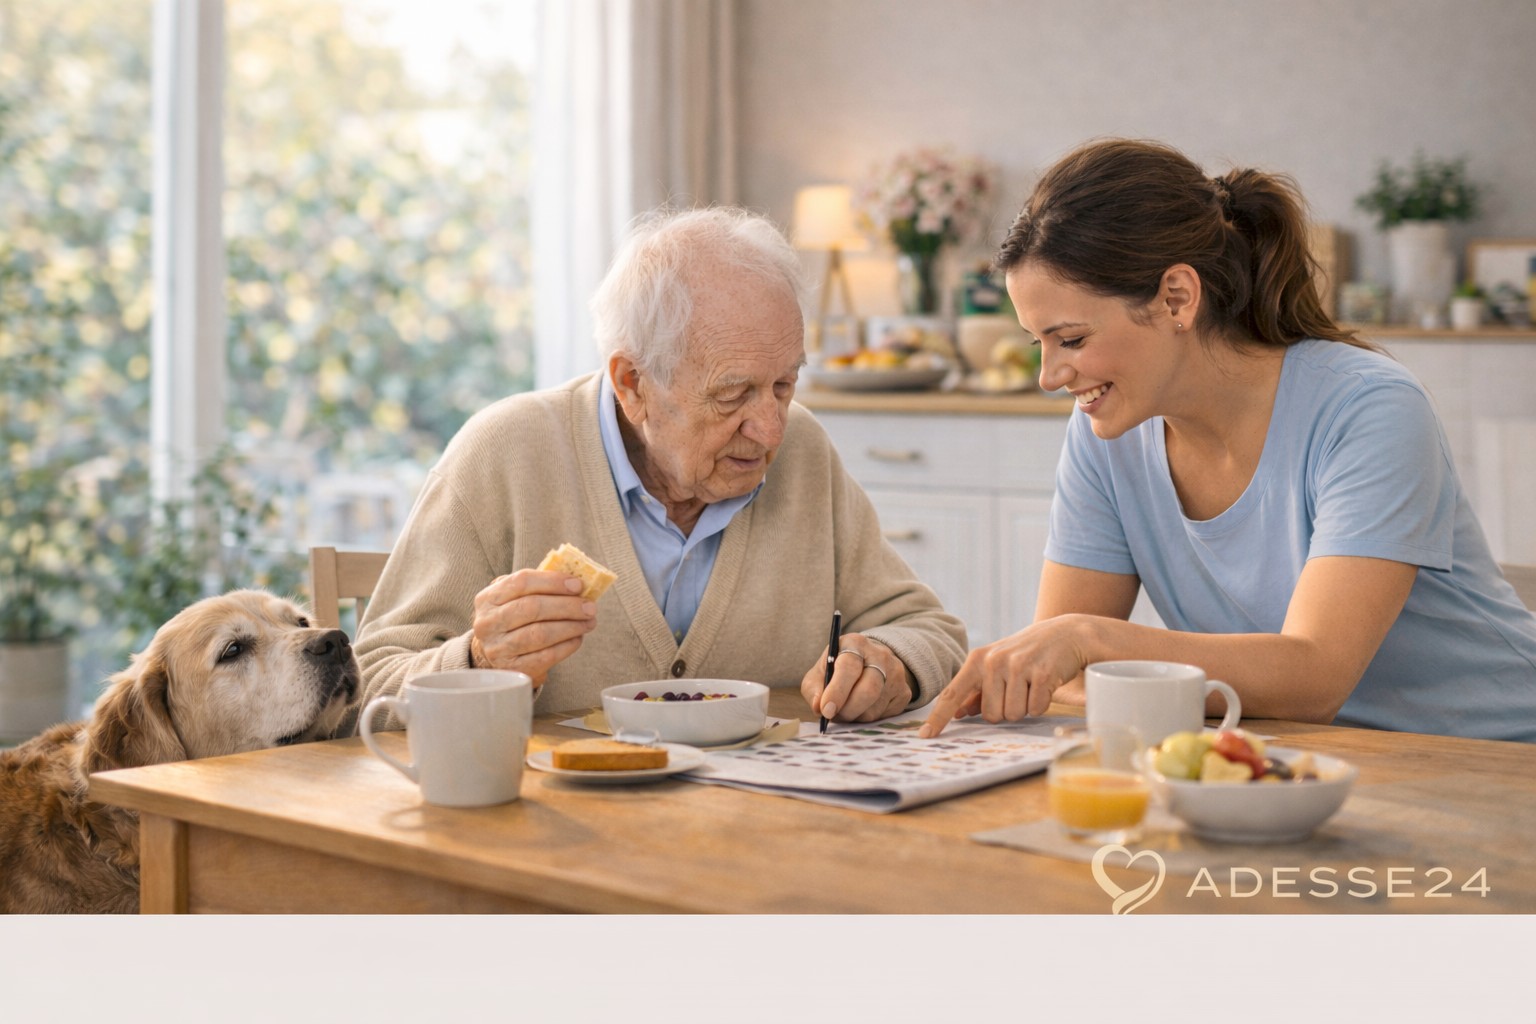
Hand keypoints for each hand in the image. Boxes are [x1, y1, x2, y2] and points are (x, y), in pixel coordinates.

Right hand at [469, 570, 596, 685]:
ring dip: (571, 626)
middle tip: (590, 607)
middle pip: (532, 608)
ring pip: (540, 633)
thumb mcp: (514, 599)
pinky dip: (567, 646)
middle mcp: (488, 623)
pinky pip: (545, 656)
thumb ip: (538, 587)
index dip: (553, 581)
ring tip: (588, 622)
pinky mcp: (512, 669)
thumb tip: (575, 582)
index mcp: (488, 598)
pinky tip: (577, 638)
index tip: (578, 585)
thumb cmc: (512, 620)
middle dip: (567, 606)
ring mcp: (498, 648)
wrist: (494, 655)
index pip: (521, 582)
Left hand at [800, 635, 909, 723]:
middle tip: (833, 717)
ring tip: (846, 709)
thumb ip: (814, 689)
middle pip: (868, 689)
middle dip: (847, 710)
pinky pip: (885, 715)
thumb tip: (819, 707)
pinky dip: (868, 719)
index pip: (849, 667)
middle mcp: (880, 655)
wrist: (868, 664)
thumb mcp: (819, 673)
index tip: (826, 710)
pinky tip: (862, 708)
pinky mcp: (904, 692)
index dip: (837, 691)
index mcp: (855, 643)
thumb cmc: (837, 670)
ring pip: (874, 708)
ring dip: (855, 716)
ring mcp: (896, 673)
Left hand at [918, 616, 1091, 737]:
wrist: (1067, 634)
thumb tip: (957, 712)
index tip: (925, 736)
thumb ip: (977, 689)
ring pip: (1013, 714)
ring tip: (1031, 685)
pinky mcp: (1041, 673)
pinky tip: (1046, 685)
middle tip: (1019, 688)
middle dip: (1006, 709)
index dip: (938, 717)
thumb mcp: (998, 665)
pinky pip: (1035, 709)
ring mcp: (1017, 666)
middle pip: (990, 715)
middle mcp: (993, 661)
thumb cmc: (1028, 654)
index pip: (952, 693)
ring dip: (1025, 707)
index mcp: (977, 659)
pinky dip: (1042, 704)